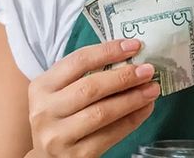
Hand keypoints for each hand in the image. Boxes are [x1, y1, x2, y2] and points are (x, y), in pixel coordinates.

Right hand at [27, 39, 159, 157]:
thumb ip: (86, 76)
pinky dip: (132, 120)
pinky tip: (146, 109)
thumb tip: (130, 60)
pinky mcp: (76, 155)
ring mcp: (58, 136)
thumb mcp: (61, 93)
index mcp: (42, 87)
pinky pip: (110, 135)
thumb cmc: (60, 117)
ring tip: (152, 89)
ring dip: (133, 99)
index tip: (135, 46)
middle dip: (124, 77)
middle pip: (90, 88)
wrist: (48, 157)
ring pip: (102, 112)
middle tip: (148, 70)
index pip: (77, 61)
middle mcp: (45, 111)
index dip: (108, 51)